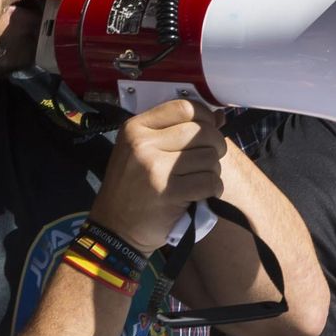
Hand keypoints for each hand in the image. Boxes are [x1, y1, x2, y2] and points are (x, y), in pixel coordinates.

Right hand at [89, 100, 227, 253]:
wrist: (116, 228)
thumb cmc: (133, 187)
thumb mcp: (143, 151)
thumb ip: (176, 131)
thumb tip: (219, 116)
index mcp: (136, 128)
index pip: (184, 107)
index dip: (206, 117)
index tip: (209, 130)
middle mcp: (142, 143)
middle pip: (202, 132)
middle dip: (215, 146)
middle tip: (209, 160)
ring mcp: (154, 167)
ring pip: (209, 157)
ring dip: (213, 170)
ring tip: (200, 179)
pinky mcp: (168, 192)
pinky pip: (209, 181)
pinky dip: (214, 188)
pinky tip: (204, 193)